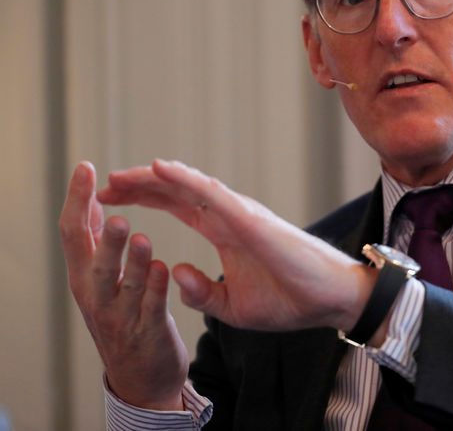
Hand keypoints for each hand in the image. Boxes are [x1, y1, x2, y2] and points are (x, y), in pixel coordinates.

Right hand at [59, 162, 187, 409]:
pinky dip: (157, 290)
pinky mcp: (148, 332)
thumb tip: (90, 200)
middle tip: (113, 211)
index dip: (78, 200)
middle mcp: (95, 295)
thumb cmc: (121, 315)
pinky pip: (153, 309)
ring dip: (133, 262)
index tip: (86, 167)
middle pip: (93, 261)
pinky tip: (166, 270)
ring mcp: (121, 315)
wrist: (141, 377)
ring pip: (125, 285)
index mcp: (84, 276)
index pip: (75, 233)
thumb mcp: (101, 279)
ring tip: (142, 238)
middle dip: (101, 235)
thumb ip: (97, 243)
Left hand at [95, 159, 376, 333]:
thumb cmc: (290, 299)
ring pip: (189, 186)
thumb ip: (201, 292)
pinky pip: (211, 194)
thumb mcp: (233, 305)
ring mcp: (240, 214)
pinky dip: (183, 179)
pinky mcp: (251, 219)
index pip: (177, 207)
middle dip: (139, 186)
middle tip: (103, 185)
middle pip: (176, 192)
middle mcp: (230, 215)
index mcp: (225, 232)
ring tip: (118, 176)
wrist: (329, 300)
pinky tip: (158, 169)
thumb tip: (177, 273)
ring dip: (152, 179)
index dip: (144, 199)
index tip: (110, 199)